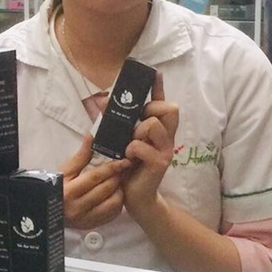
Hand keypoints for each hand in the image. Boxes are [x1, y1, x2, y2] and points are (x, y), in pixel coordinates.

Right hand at [59, 134, 128, 229]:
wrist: (47, 211)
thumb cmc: (55, 187)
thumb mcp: (65, 170)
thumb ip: (81, 155)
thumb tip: (93, 135)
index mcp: (69, 191)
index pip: (96, 177)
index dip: (112, 167)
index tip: (124, 161)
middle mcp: (78, 208)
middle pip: (106, 189)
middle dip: (118, 177)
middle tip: (124, 169)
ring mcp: (86, 220)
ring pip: (113, 203)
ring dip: (119, 190)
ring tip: (118, 182)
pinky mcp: (92, 225)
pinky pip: (112, 214)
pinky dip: (117, 202)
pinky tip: (114, 194)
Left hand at [121, 78, 178, 222]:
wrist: (136, 199)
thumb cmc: (130, 169)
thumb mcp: (125, 141)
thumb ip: (120, 123)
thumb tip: (101, 100)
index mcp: (159, 131)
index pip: (164, 103)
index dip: (160, 88)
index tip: (155, 73)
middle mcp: (167, 137)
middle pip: (169, 108)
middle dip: (150, 111)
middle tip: (136, 127)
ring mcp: (165, 150)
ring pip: (154, 124)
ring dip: (138, 131)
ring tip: (130, 144)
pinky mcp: (159, 163)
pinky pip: (142, 146)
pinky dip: (132, 149)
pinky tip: (129, 158)